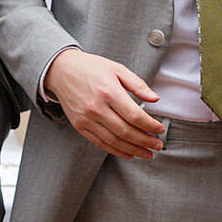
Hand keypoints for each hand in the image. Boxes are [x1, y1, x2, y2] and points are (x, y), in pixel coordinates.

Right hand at [44, 49, 165, 158]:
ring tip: (147, 153)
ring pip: (114, 141)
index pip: (134, 115)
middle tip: (158, 145)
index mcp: (109, 92)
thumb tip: (155, 99)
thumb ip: (137, 84)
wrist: (61, 70)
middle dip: (145, 141)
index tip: (160, 130)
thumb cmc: (91, 68)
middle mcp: (97, 108)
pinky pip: (100, 143)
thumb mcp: (117, 69)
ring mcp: (87, 119)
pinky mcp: (80, 126)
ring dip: (134, 150)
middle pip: (126, 131)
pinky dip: (116, 151)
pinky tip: (129, 153)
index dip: (150, 126)